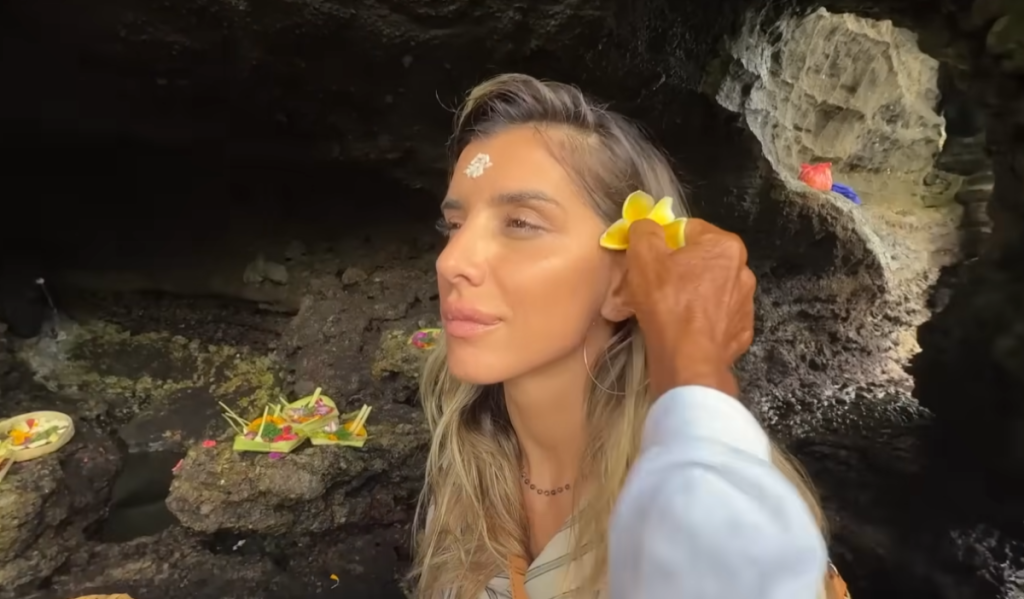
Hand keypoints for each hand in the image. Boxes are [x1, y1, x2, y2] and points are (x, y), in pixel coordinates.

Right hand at [625, 218, 755, 398]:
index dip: (664, 243)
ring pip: (708, 290)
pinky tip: (683, 330)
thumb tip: (647, 227)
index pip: (688, 230)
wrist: (689, 360)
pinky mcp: (742, 331)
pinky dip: (700, 321)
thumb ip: (645, 231)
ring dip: (689, 295)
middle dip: (676, 271)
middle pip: (700, 261)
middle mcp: (743, 270)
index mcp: (724, 246)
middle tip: (653, 289)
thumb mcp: (643, 257)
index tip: (649, 262)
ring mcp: (745, 303)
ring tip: (665, 313)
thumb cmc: (667, 303)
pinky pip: (716, 318)